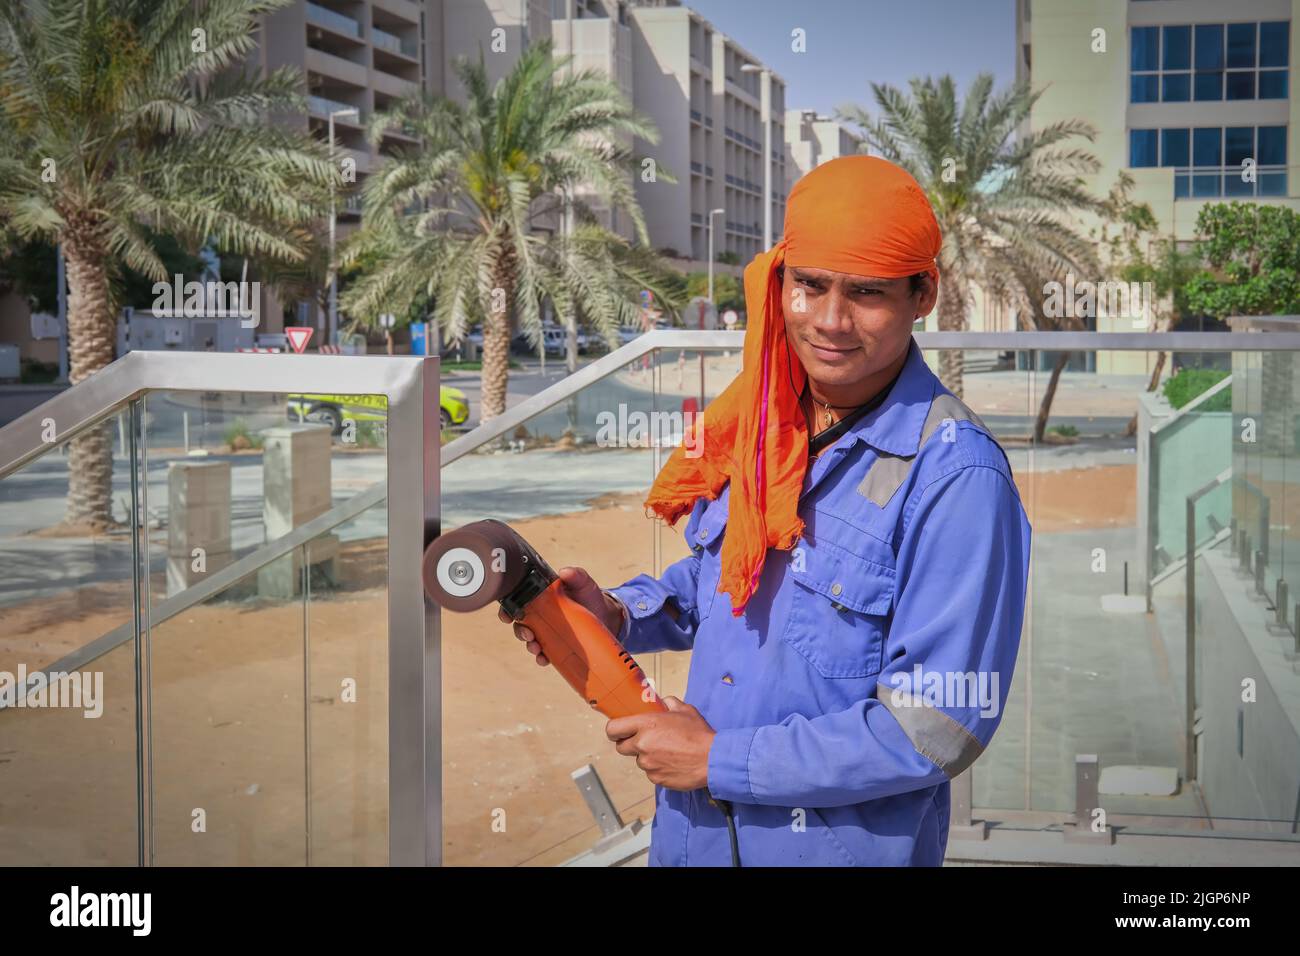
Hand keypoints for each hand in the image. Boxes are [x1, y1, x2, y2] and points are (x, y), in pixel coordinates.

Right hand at [499, 566, 624, 665]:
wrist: (608, 616)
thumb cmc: (591, 596)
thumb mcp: (584, 583)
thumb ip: (576, 575)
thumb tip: (564, 572)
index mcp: (541, 598)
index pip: (517, 602)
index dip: (507, 609)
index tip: (507, 616)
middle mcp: (540, 615)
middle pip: (520, 624)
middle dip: (520, 631)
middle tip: (528, 634)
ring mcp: (548, 631)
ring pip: (530, 640)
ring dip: (529, 645)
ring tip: (536, 648)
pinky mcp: (557, 645)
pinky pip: (544, 653)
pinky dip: (541, 658)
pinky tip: (544, 659)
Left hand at [606, 696, 715, 790]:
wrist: (712, 759)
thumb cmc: (698, 733)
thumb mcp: (684, 710)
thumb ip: (668, 703)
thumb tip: (662, 703)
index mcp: (645, 724)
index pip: (613, 729)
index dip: (614, 730)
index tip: (619, 731)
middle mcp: (642, 744)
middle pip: (621, 747)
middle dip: (630, 744)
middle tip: (645, 741)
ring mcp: (648, 764)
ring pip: (639, 761)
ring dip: (647, 757)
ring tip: (667, 752)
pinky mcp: (656, 779)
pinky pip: (651, 773)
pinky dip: (657, 769)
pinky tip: (672, 763)